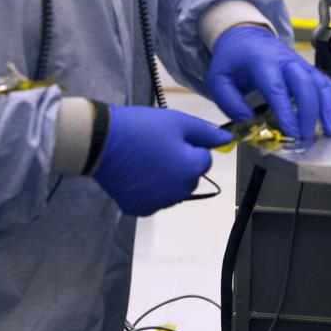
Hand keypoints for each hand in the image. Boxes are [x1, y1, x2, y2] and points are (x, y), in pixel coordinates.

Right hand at [93, 106, 231, 216]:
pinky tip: (137, 175)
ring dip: (167, 178)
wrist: (102, 142)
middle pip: (190, 177)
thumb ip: (206, 132)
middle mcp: (179, 192)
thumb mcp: (177, 122)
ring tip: (145, 159)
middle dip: (181, 164)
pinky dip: (150, 190)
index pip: (204, 160)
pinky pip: (154, 200)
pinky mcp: (140, 209)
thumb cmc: (142, 128)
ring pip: (173, 190)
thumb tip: (229, 139)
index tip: (171, 138)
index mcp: (191, 169)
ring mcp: (159, 203)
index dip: (191, 146)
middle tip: (158, 147)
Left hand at [206, 26, 330, 138]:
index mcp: (262, 62)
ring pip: (320, 83)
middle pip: (304, 84)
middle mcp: (285, 61)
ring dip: (328, 108)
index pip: (277, 88)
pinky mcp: (308, 69)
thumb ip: (231, 103)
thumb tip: (250, 123)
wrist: (245, 35)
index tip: (291, 132)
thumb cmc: (232, 60)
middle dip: (309, 112)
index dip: (286, 111)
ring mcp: (300, 64)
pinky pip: (326, 84)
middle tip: (306, 137)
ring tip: (330, 132)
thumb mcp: (218, 79)